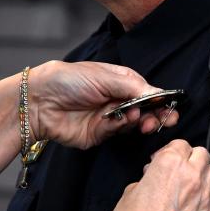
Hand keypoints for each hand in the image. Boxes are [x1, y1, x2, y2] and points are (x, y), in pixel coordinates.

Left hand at [28, 60, 179, 148]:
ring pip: (134, 123)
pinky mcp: (99, 134)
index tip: (171, 106)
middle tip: (165, 119)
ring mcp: (108, 117)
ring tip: (137, 116)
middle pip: (145, 109)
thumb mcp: (103, 77)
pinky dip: (120, 126)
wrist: (38, 101)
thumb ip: (133, 86)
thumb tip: (158, 92)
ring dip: (139, 120)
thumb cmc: (67, 80)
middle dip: (156, 114)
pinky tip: (118, 120)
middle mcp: (116, 99)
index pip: (147, 91)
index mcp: (119, 81)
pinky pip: (117, 132)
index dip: (160, 99)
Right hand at [107, 141, 209, 210]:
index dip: (170, 151)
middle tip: (177, 170)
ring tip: (187, 185)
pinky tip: (192, 205)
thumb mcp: (130, 189)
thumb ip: (148, 178)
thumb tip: (154, 178)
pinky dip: (206, 197)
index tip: (161, 161)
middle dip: (189, 158)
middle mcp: (191, 176)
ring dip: (202, 174)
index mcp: (169, 162)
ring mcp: (204, 197)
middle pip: (202, 154)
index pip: (181, 144)